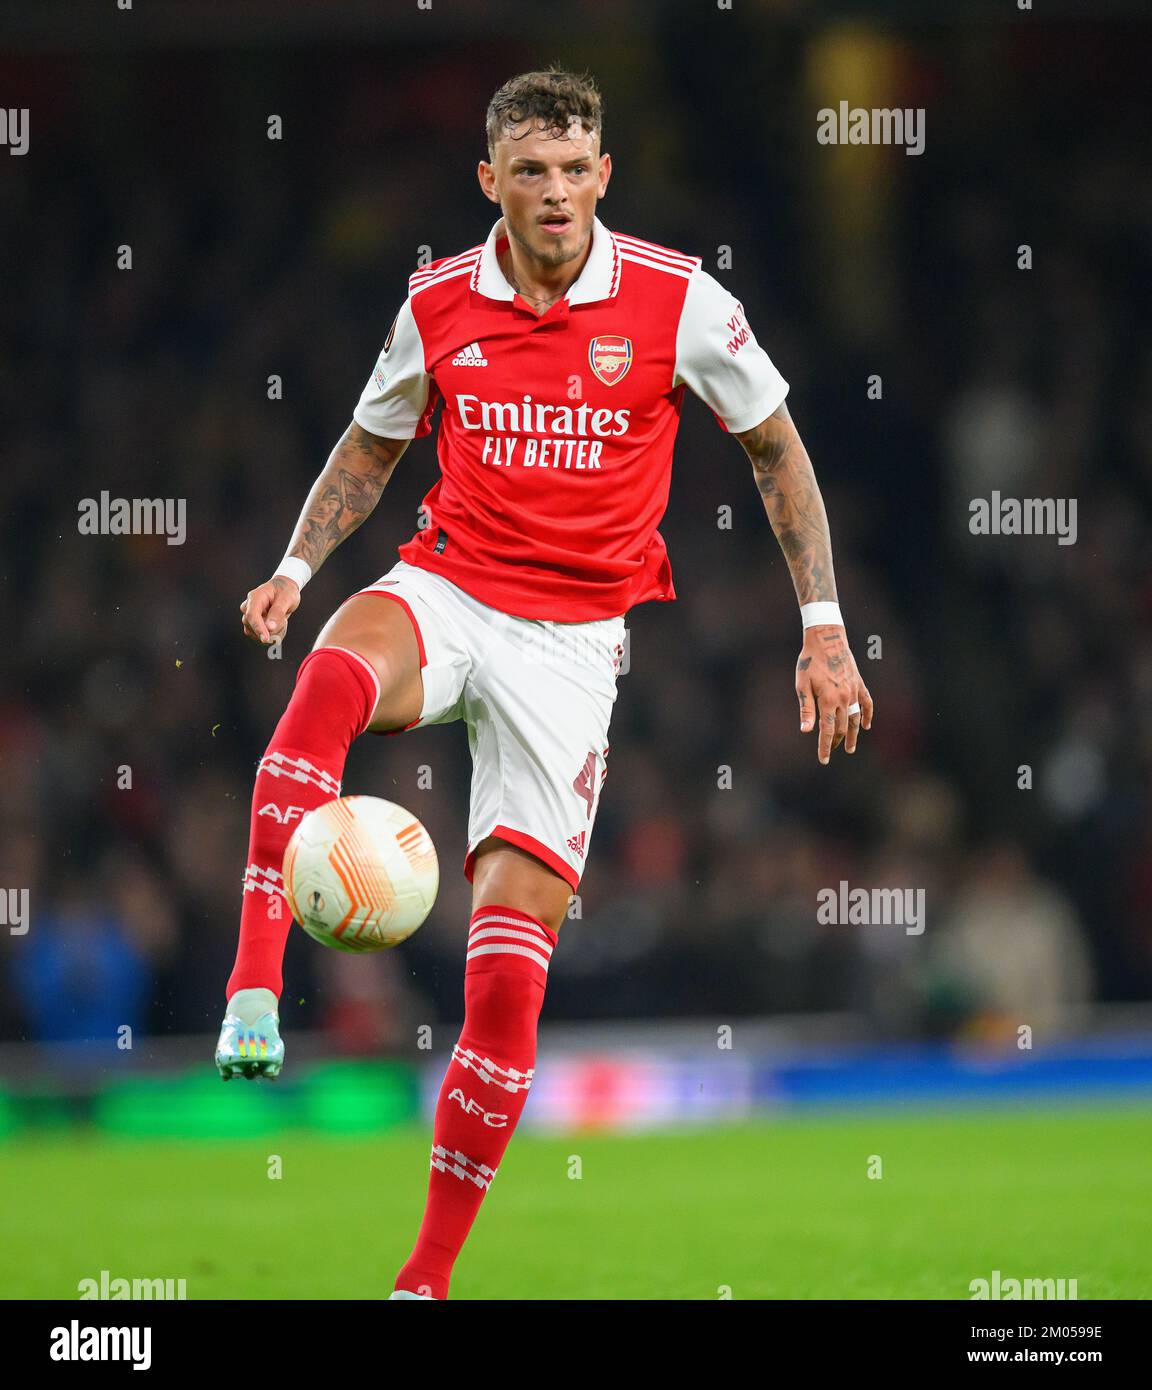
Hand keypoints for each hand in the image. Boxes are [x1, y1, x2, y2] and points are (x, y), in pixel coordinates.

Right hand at [240, 575, 300, 644]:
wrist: (285, 590)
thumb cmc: (285, 591)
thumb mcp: (286, 599)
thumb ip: (278, 613)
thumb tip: (269, 628)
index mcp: (255, 597)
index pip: (252, 615)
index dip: (258, 628)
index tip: (266, 639)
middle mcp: (249, 607)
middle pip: (252, 626)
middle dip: (271, 629)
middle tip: (284, 620)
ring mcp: (251, 617)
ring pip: (257, 634)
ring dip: (274, 632)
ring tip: (283, 621)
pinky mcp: (254, 625)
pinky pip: (262, 637)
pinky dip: (274, 635)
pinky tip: (280, 625)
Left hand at [796, 625, 872, 763]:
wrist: (826, 639)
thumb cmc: (809, 661)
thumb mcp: (802, 685)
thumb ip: (806, 709)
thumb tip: (805, 731)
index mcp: (827, 700)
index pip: (828, 731)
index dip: (825, 747)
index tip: (823, 760)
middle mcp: (843, 698)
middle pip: (842, 727)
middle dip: (837, 742)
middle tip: (831, 751)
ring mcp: (854, 691)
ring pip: (855, 719)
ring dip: (853, 735)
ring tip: (850, 748)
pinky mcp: (859, 683)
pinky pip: (867, 703)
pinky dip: (867, 715)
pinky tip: (866, 726)